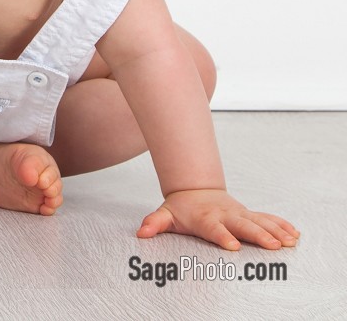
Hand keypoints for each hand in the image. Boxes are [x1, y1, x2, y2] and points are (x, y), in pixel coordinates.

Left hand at [138, 188, 299, 249]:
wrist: (196, 189)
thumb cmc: (182, 208)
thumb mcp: (165, 214)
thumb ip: (155, 223)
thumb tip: (141, 232)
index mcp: (206, 218)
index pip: (213, 228)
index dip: (222, 236)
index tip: (232, 246)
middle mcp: (226, 215)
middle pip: (243, 225)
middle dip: (258, 235)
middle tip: (272, 245)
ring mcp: (239, 213)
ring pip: (259, 221)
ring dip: (275, 230)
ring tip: (290, 241)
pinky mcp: (248, 214)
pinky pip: (267, 219)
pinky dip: (280, 225)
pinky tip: (294, 234)